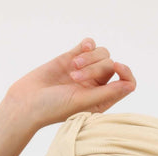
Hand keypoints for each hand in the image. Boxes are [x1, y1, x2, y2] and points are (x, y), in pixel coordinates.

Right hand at [8, 38, 135, 127]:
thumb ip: (108, 93)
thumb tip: (130, 85)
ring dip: (88, 57)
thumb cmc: (54, 108)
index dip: (126, 72)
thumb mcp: (83, 102)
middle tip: (74, 78)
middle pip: (110, 65)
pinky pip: (89, 44)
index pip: (126, 83)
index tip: (117, 66)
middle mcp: (96, 86)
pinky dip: (87, 45)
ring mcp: (85, 71)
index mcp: (102, 100)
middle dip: (94, 68)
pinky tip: (80, 50)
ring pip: (102, 53)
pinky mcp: (72, 58)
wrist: (27, 101)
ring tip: (71, 69)